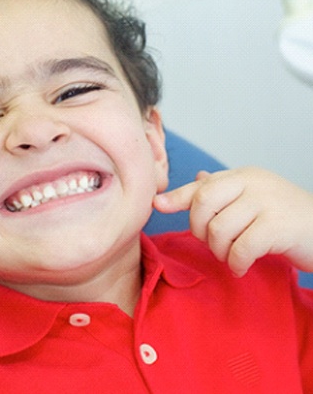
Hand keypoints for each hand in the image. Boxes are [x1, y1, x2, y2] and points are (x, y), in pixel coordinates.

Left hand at [153, 168, 312, 276]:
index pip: (202, 185)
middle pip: (203, 203)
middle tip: (212, 244)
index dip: (177, 197)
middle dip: (199, 230)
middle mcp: (252, 183)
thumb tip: (197, 177)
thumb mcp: (254, 198)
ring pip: (219, 229)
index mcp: (242, 176)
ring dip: (219, 251)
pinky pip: (241, 248)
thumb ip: (225, 190)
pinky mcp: (278, 226)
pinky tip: (241, 266)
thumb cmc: (285, 217)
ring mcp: (266, 202)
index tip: (157, 205)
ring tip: (231, 256)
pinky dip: (236, 262)